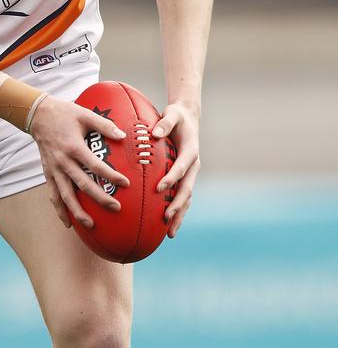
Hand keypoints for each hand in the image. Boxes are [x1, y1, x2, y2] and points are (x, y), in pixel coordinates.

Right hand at [29, 96, 129, 228]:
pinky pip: (53, 194)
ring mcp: (54, 169)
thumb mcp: (85, 115)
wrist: (37, 115)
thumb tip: (123, 135)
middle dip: (100, 198)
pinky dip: (59, 209)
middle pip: (83, 184)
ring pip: (66, 195)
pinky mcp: (48, 172)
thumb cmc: (64, 113)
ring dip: (78, 211)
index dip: (110, 175)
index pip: (95, 165)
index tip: (125, 183)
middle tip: (116, 207)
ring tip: (91, 225)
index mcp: (74, 147)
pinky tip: (68, 222)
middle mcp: (63, 161)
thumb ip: (104, 125)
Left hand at [153, 102, 200, 237]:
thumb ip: (164, 123)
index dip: (171, 179)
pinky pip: (182, 197)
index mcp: (190, 151)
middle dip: (177, 205)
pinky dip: (177, 211)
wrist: (188, 118)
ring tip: (170, 233)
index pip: (181, 168)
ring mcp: (190, 174)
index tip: (159, 188)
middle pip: (186, 189)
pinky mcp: (185, 178)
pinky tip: (167, 226)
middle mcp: (193, 165)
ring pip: (186, 198)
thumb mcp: (172, 114)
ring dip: (179, 214)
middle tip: (165, 217)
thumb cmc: (177, 116)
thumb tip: (154, 134)